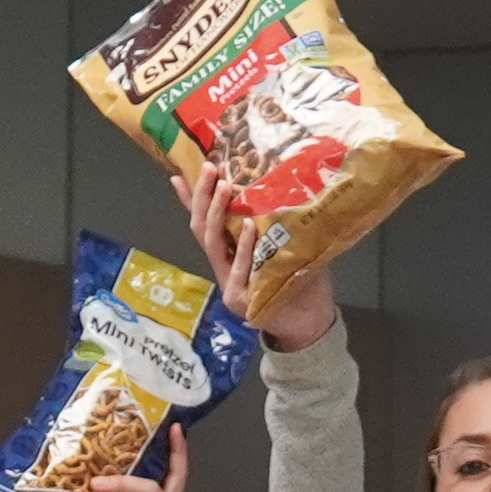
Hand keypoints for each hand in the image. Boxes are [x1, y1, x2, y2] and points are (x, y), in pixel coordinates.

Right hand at [173, 156, 334, 352]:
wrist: (312, 322)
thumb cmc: (302, 282)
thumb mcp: (286, 246)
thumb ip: (275, 226)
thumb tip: (280, 186)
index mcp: (230, 254)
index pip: (205, 223)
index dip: (190, 201)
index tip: (178, 175)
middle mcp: (224, 267)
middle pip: (203, 229)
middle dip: (203, 197)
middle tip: (209, 168)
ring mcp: (229, 284)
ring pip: (213, 244)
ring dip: (218, 213)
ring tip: (224, 187)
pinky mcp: (240, 301)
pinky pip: (238, 269)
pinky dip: (243, 246)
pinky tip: (249, 226)